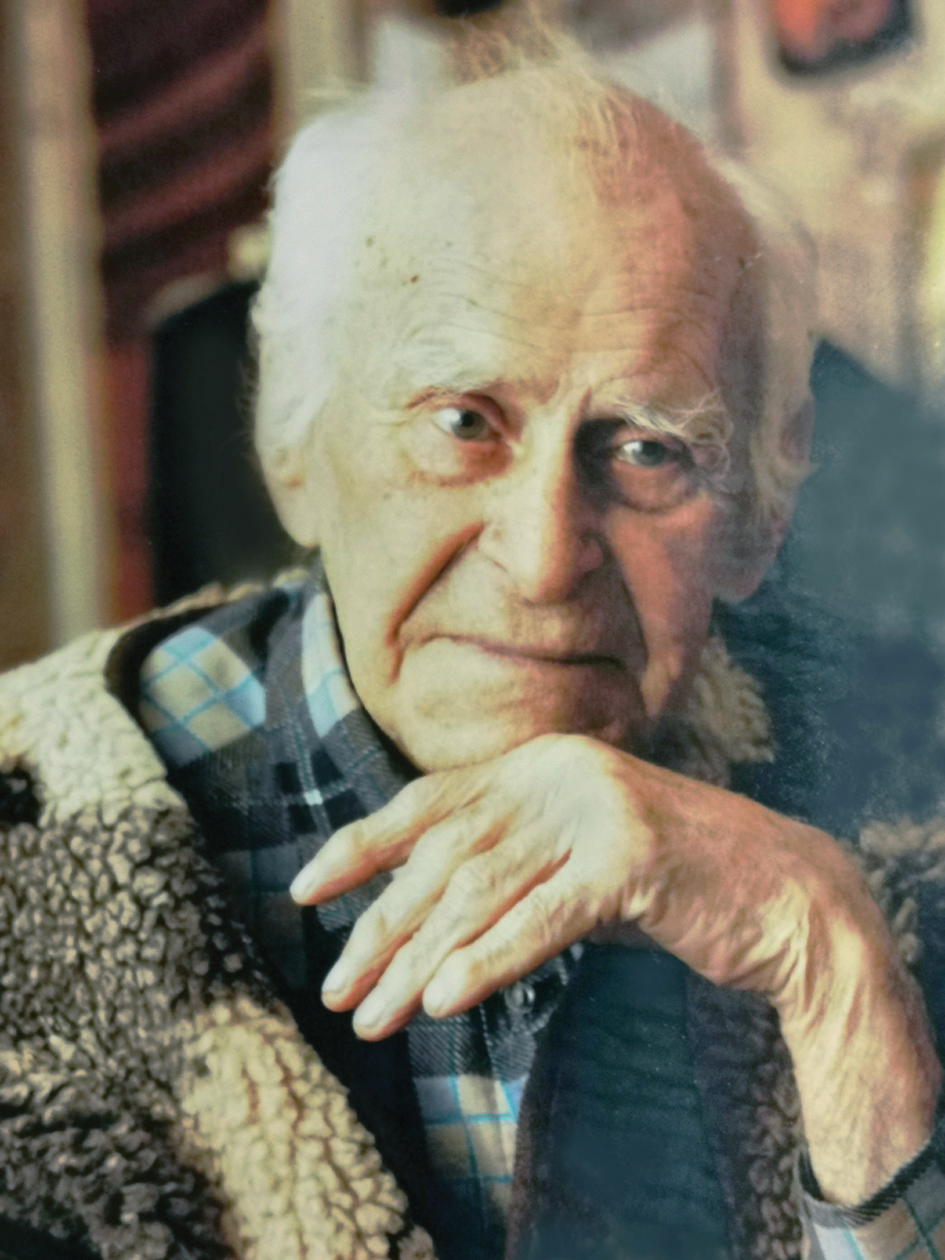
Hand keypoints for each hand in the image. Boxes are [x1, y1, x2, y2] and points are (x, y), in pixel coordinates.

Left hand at [291, 732, 940, 1202]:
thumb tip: (408, 914)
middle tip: (336, 988)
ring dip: (419, 960)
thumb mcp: (570, 859)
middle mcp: (559, 771)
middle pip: (444, 856)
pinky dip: (487, 961)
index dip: (360, 847)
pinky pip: (542, 918)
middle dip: (381, 928)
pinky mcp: (633, 856)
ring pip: (482, 891)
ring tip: (372, 1016)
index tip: (305, 891)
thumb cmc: (668, 884)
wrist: (783, 897)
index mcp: (538, 763)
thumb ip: (506, 863)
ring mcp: (597, 807)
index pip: (427, 803)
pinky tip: (442, 999)